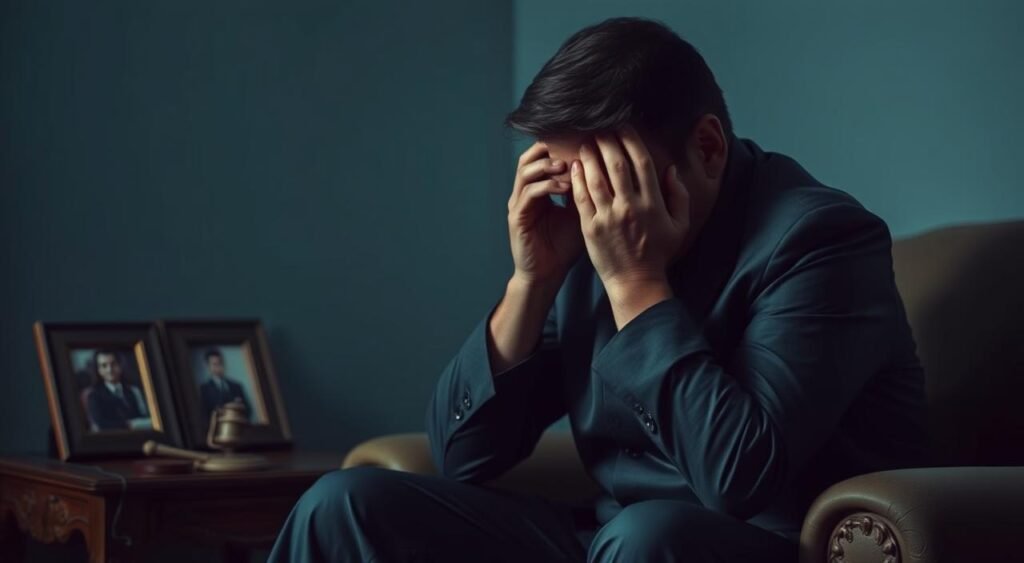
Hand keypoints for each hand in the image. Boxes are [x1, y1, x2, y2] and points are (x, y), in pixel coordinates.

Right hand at [507, 141, 585, 286]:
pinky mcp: (517, 217)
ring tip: (568, 164)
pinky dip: (547, 186)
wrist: (547, 274)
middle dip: (549, 149)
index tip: (581, 139)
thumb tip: (606, 169)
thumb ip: (585, 192)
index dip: (559, 146)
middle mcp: (524, 193)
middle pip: (529, 157)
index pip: (543, 157)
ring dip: (547, 165)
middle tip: (572, 146)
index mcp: (538, 189)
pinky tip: (565, 186)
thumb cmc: (563, 246)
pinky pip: (529, 193)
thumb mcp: (579, 213)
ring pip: (526, 171)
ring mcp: (518, 204)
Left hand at [570, 125, 689, 322]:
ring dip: (589, 157)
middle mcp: (630, 207)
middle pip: (616, 165)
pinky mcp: (590, 228)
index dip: (631, 140)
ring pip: (596, 178)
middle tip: (599, 129)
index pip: (641, 163)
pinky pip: (581, 198)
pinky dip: (577, 179)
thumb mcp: (679, 225)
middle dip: (607, 142)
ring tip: (585, 143)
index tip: (623, 127)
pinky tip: (574, 166)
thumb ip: (679, 195)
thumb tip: (670, 168)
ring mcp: (608, 218)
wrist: (635, 282)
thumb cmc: (658, 253)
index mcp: (652, 204)